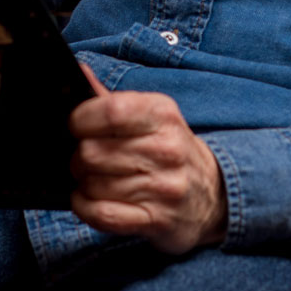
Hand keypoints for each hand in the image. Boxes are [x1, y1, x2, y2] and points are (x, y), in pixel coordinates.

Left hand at [70, 69, 228, 254]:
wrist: (214, 193)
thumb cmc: (170, 149)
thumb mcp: (150, 117)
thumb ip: (111, 99)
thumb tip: (77, 71)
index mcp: (163, 114)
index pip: (110, 112)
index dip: (81, 119)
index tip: (75, 126)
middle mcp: (166, 149)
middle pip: (92, 153)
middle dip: (78, 158)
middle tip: (85, 158)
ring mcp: (163, 187)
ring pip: (94, 185)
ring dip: (84, 184)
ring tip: (94, 180)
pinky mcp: (157, 220)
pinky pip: (103, 214)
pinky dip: (85, 207)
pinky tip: (89, 200)